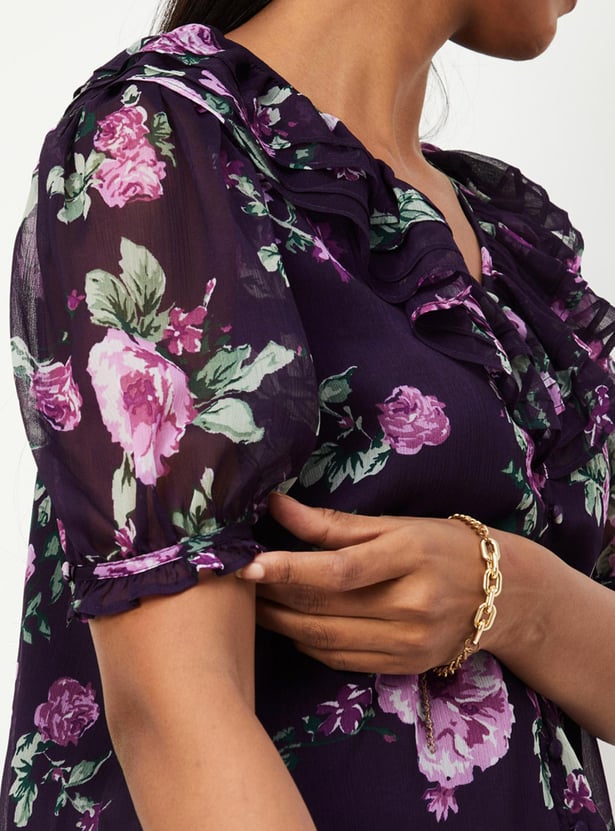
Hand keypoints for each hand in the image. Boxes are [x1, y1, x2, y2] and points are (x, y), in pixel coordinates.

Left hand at [237, 493, 509, 673]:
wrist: (499, 594)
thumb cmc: (441, 545)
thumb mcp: (395, 524)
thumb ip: (333, 522)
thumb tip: (276, 506)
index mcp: (411, 557)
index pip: (341, 570)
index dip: (290, 569)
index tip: (250, 564)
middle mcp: (412, 605)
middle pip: (327, 607)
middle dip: (276, 596)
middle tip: (241, 582)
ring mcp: (410, 642)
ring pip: (328, 639)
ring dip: (283, 623)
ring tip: (255, 604)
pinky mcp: (405, 666)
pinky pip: (342, 660)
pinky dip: (308, 644)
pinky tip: (290, 626)